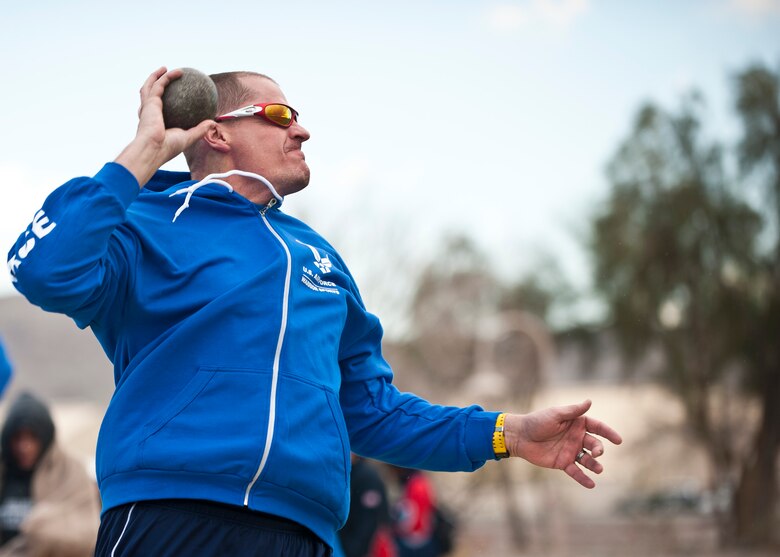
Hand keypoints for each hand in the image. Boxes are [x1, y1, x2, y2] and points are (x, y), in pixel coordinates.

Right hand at [115, 67, 214, 186]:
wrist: (153, 149)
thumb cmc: (167, 148)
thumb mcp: (188, 138)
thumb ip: (199, 130)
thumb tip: (213, 123)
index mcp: (153, 122)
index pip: (156, 109)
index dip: (160, 102)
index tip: (170, 97)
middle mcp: (148, 113)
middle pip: (148, 94)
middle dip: (153, 84)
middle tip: (164, 78)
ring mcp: (147, 106)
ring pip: (149, 86)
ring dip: (156, 76)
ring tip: (165, 68)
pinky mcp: (150, 102)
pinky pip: (160, 84)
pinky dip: (168, 77)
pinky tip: (178, 72)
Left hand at [503, 400, 621, 488]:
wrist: (520, 436)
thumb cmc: (537, 422)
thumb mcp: (556, 414)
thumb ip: (573, 411)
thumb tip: (590, 401)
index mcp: (576, 424)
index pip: (597, 428)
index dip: (609, 433)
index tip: (618, 440)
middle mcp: (576, 437)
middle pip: (595, 444)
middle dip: (599, 449)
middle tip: (597, 453)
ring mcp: (571, 451)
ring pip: (588, 459)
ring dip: (595, 465)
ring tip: (599, 469)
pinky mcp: (563, 463)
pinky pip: (576, 472)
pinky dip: (584, 479)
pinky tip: (591, 484)